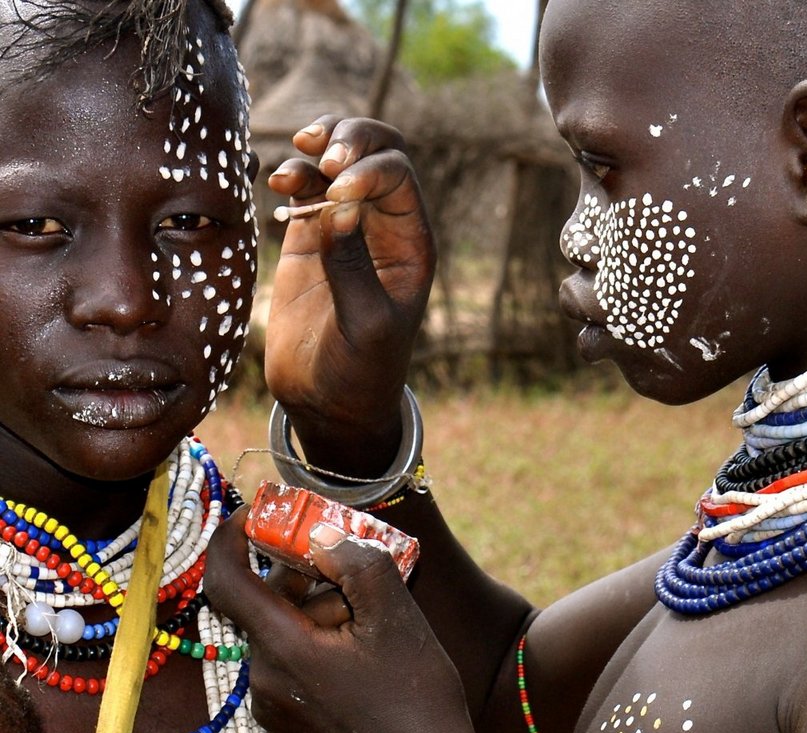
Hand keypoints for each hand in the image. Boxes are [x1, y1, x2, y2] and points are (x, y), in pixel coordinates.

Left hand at [204, 513, 470, 732]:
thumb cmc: (416, 697)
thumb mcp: (396, 616)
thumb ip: (356, 563)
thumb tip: (321, 536)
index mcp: (281, 649)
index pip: (226, 581)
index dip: (231, 537)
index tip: (257, 512)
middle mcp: (264, 680)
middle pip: (267, 606)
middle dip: (304, 576)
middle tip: (352, 562)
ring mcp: (275, 707)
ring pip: (283, 634)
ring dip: (318, 610)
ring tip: (373, 612)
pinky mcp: (291, 724)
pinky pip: (292, 663)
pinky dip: (318, 640)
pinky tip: (365, 646)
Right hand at [264, 116, 436, 468]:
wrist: (328, 402)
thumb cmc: (360, 372)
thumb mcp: (365, 324)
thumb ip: (351, 266)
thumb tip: (336, 204)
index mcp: (412, 244)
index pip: (397, 175)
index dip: (368, 168)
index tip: (336, 189)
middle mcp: (383, 228)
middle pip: (376, 150)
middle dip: (349, 138)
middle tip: (318, 151)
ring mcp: (345, 230)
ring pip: (338, 162)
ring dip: (317, 149)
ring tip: (290, 165)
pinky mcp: (308, 242)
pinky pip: (304, 190)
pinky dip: (292, 176)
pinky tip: (277, 185)